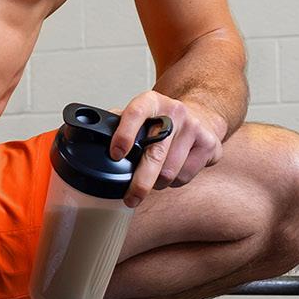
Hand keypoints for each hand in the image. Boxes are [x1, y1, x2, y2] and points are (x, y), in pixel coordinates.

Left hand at [109, 91, 223, 205]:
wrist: (202, 115)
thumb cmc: (164, 120)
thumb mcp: (141, 114)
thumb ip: (118, 122)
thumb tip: (88, 134)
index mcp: (152, 101)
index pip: (135, 113)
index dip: (124, 135)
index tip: (115, 155)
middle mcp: (174, 111)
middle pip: (155, 154)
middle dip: (140, 181)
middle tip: (130, 198)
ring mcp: (194, 127)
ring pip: (170, 172)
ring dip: (158, 182)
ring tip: (155, 175)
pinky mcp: (209, 144)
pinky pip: (186, 177)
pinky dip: (176, 181)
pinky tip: (175, 169)